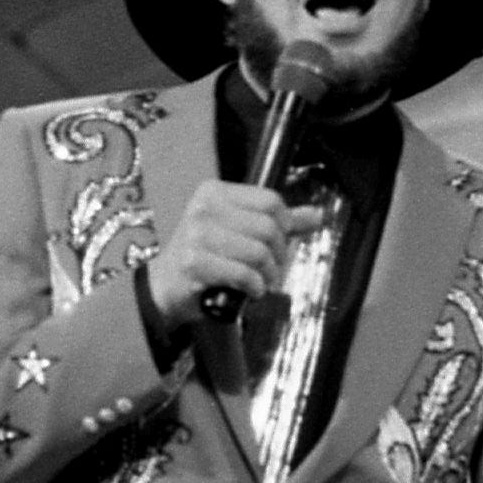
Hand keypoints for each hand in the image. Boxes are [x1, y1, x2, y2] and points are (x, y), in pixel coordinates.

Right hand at [143, 178, 322, 313]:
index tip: (277, 244)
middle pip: (269, 228)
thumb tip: (317, 215)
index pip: (272, 202)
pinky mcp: (194, 262)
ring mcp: (196, 234)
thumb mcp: (241, 231)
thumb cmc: (208, 256)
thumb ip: (279, 222)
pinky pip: (244, 274)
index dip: (285, 226)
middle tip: (271, 270)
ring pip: (259, 252)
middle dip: (279, 255)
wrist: (166, 285)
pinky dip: (254, 287)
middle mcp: (203, 208)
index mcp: (215, 192)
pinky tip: (249, 290)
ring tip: (260, 282)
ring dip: (268, 275)